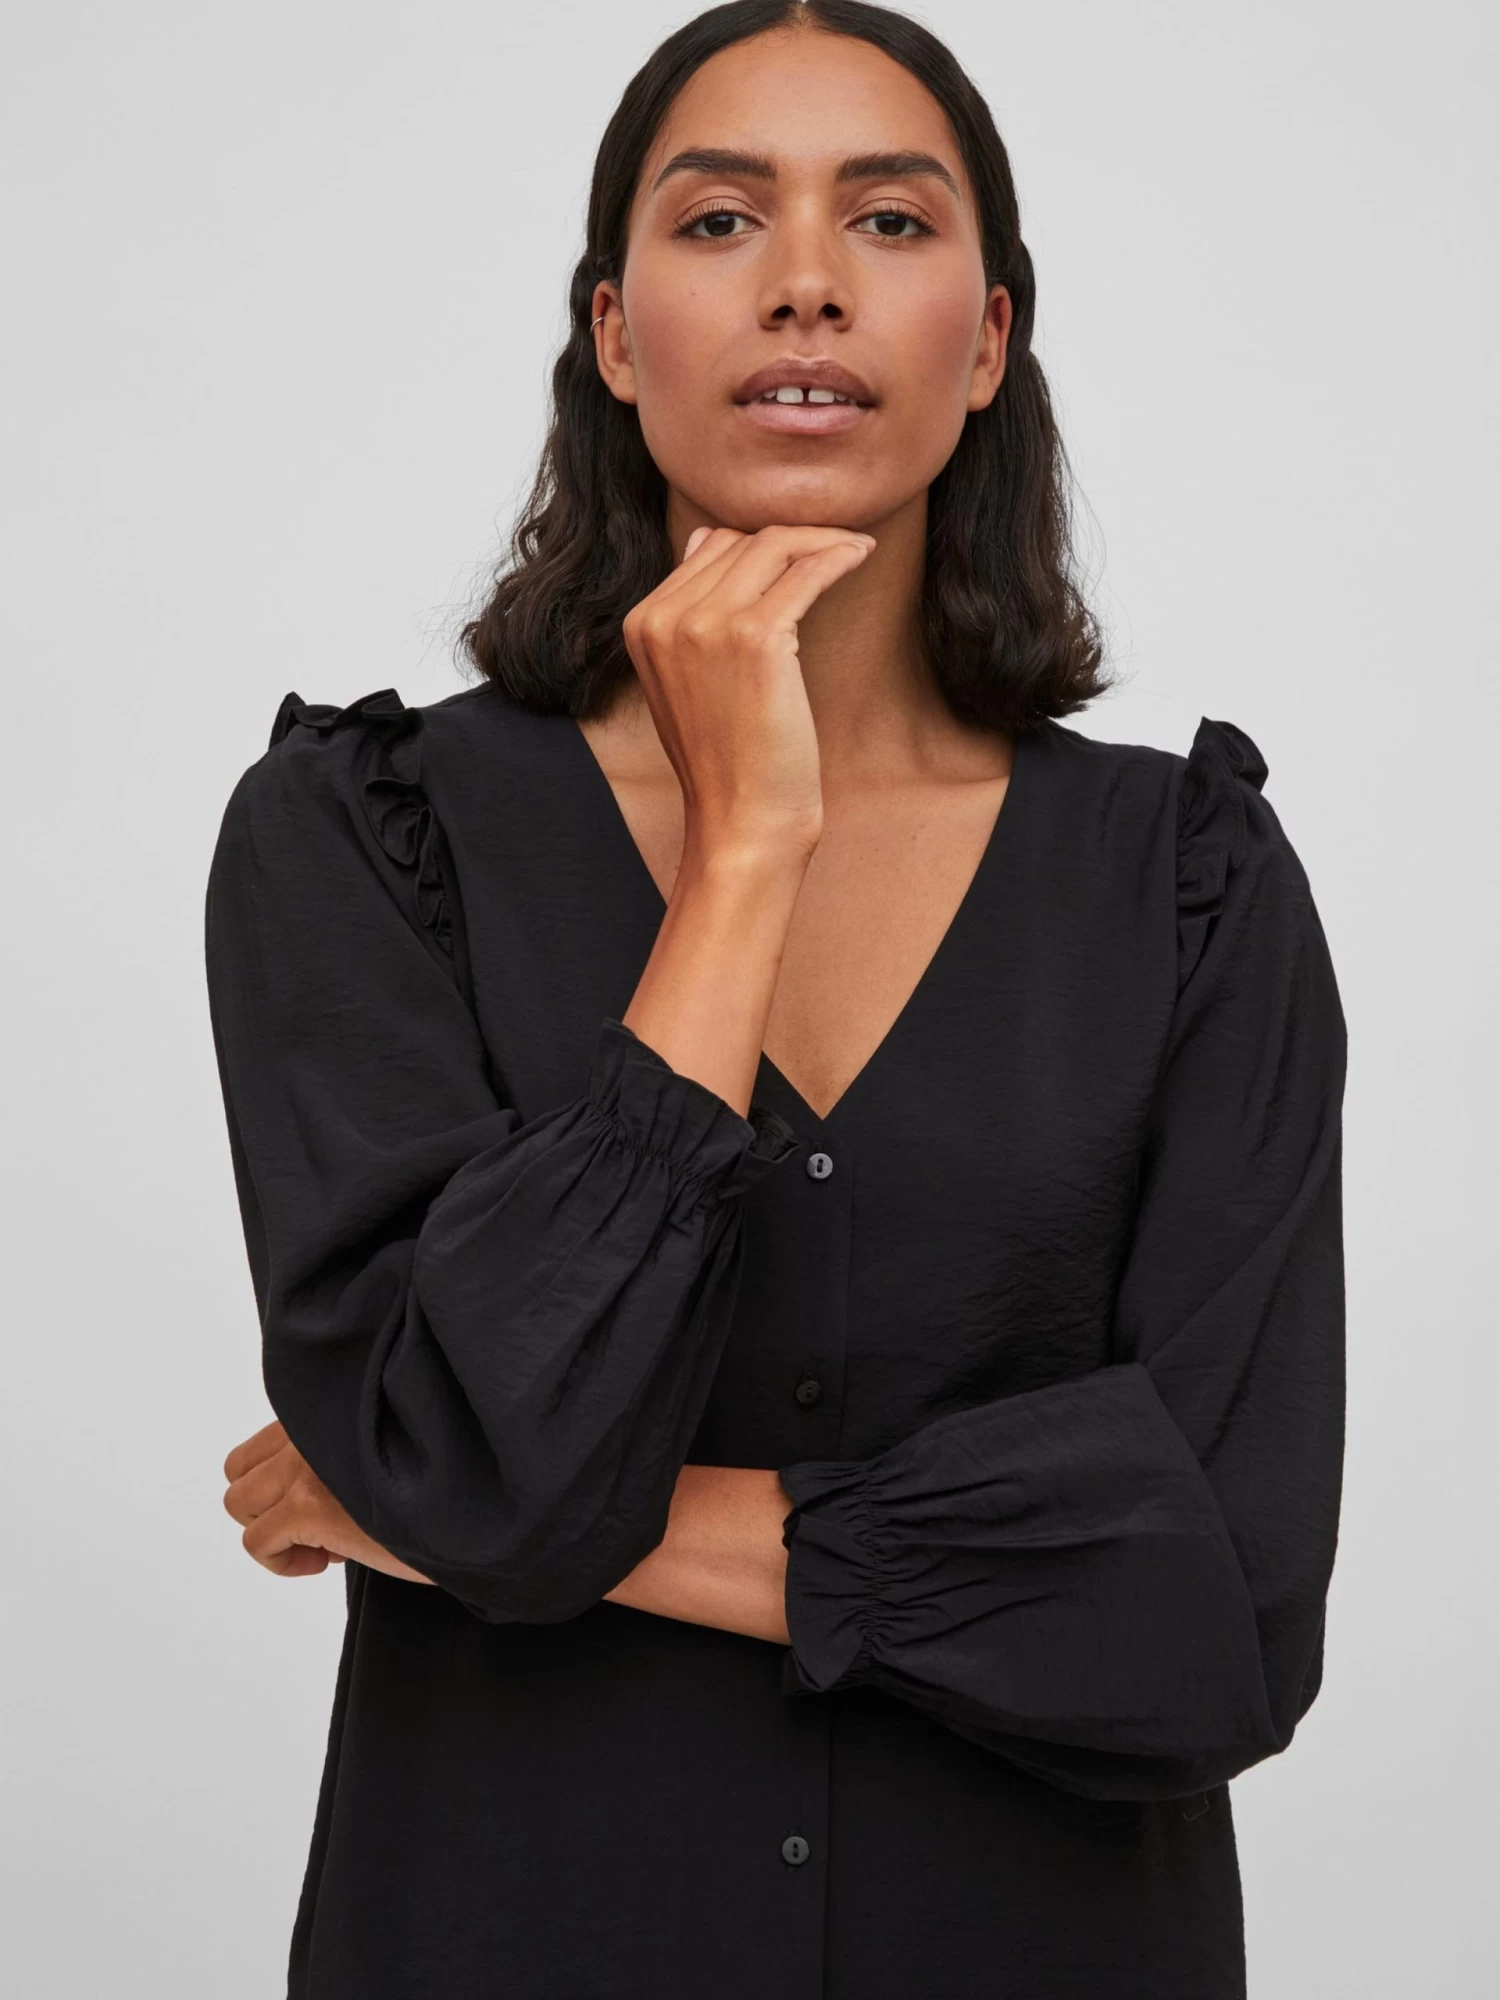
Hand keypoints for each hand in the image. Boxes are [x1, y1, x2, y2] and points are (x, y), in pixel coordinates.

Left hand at [221, 1418, 434, 1586]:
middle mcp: (311, 1429)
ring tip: (324, 1544)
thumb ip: (345, 1448)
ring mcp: (305, 1467)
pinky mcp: (309, 1508)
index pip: (264, 1444)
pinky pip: (257, 1543)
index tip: (328, 1503)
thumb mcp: (388, 1444)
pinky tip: (328, 1560)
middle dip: (269, 1506)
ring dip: (274, 1533)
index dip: (284, 1483)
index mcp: (329, 1410)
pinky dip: (283, 1562)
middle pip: (239, 1472)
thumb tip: (318, 1488)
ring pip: (240, 1505)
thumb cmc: (443, 1479)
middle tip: (316, 1525)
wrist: (469, 1503)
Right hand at [622, 523, 875, 857]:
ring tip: (855, 548)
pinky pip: (805, 572)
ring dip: (822, 539)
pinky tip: (860, 555)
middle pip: (740, 541)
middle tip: (840, 544)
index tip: (804, 549)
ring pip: (772, 547)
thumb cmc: (727, 762)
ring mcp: (706, 624)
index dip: (762, 544)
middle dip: (796, 537)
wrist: (740, 821)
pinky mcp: (755, 638)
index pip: (708, 549)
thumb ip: (688, 615)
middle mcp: (665, 617)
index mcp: (643, 624)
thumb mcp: (687, 682)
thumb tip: (708, 540)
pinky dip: (838, 556)